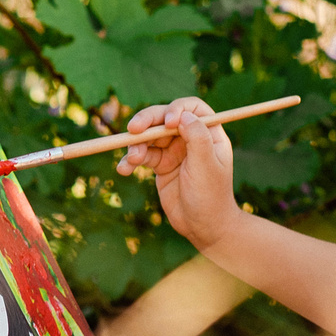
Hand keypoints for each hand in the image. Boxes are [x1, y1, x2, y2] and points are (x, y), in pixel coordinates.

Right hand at [117, 96, 240, 248]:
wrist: (202, 227)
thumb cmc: (211, 197)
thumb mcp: (207, 167)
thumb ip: (197, 139)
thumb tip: (184, 115)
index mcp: (209, 133)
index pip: (192, 108)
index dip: (178, 109)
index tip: (168, 122)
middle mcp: (190, 138)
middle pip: (164, 118)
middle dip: (147, 121)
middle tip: (133, 129)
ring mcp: (174, 150)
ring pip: (149, 136)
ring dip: (136, 145)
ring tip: (132, 161)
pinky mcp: (160, 164)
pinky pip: (142, 155)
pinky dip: (130, 160)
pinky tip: (124, 169)